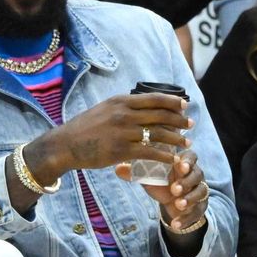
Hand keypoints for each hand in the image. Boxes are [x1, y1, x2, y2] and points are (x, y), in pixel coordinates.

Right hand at [26, 93, 192, 184]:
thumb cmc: (83, 129)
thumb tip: (139, 108)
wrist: (65, 145)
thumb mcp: (103, 110)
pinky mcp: (121, 150)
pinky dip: (165, 155)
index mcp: (120, 101)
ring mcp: (123, 132)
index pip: (153, 98)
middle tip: (191, 125)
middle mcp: (124, 114)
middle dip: (179, 120)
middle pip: (160, 115)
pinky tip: (173, 158)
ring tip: (187, 143)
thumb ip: (122, 108)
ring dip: (176, 138)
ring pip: (158, 133)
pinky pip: (149, 152)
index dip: (172, 101)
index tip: (184, 105)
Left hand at [117, 149, 208, 230]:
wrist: (171, 201)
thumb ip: (135, 172)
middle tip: (174, 189)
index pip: (190, 156)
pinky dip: (186, 219)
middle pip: (197, 174)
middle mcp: (194, 175)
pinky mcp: (200, 206)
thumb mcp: (149, 177)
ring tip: (178, 205)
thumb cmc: (161, 182)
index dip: (187, 160)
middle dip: (186, 181)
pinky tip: (176, 224)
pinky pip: (197, 212)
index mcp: (183, 163)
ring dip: (189, 199)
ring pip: (201, 192)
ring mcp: (199, 190)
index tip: (179, 165)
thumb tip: (117, 168)